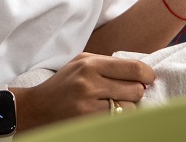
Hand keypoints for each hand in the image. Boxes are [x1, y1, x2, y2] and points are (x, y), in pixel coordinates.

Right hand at [15, 53, 152, 128]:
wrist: (36, 108)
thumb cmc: (63, 84)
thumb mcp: (82, 63)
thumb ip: (109, 64)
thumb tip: (142, 73)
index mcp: (90, 63)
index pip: (133, 68)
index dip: (148, 74)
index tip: (149, 79)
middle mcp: (89, 81)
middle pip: (135, 89)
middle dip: (137, 92)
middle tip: (129, 93)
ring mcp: (87, 103)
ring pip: (128, 107)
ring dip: (127, 107)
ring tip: (114, 103)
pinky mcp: (86, 121)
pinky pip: (116, 120)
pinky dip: (117, 117)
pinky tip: (107, 113)